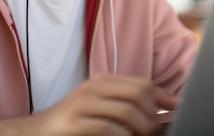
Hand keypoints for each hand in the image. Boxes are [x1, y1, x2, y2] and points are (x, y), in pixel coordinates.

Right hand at [35, 73, 179, 135]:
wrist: (36, 133)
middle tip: (153, 130)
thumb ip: (125, 103)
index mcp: (101, 81)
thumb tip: (163, 108)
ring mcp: (82, 105)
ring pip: (127, 111)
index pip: (142, 83)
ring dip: (141, 129)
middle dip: (153, 115)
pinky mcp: (75, 124)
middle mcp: (93, 88)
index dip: (163, 96)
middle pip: (138, 94)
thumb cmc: (74, 123)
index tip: (177, 108)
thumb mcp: (100, 107)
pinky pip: (109, 129)